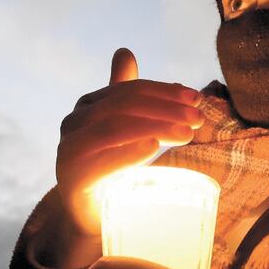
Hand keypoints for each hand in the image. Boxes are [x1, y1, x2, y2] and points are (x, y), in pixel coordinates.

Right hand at [56, 48, 203, 239]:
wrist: (91, 217)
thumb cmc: (110, 169)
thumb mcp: (122, 128)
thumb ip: (127, 95)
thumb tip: (124, 51)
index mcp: (89, 106)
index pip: (131, 90)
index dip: (165, 91)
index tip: (197, 98)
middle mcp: (74, 122)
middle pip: (124, 105)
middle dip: (166, 107)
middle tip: (198, 117)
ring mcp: (69, 149)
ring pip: (115, 127)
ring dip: (156, 125)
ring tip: (186, 133)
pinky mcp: (73, 178)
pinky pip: (101, 160)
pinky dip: (129, 151)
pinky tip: (153, 145)